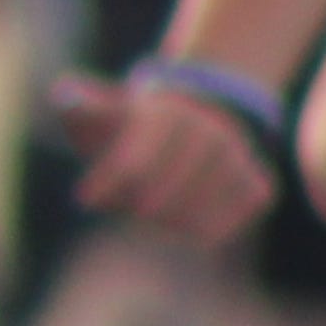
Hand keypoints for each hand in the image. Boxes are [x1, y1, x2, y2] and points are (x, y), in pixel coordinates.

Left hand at [48, 70, 276, 248]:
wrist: (195, 117)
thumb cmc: (131, 122)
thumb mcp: (102, 106)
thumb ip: (80, 104)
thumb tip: (66, 96)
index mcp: (167, 113)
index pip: (135, 158)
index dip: (108, 180)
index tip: (84, 200)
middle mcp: (211, 133)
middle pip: (163, 196)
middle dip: (136, 207)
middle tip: (129, 208)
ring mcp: (240, 159)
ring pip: (194, 217)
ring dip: (165, 223)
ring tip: (151, 213)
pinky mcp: (259, 188)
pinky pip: (223, 227)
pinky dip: (201, 229)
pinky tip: (185, 217)